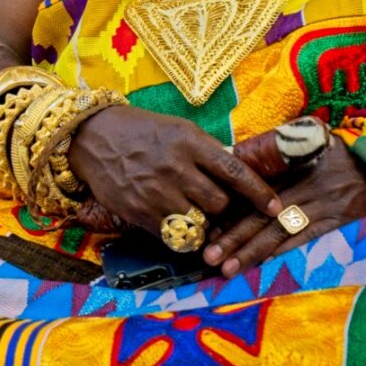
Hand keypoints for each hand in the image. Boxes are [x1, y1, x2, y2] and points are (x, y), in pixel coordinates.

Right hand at [68, 105, 283, 237]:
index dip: (259, 193)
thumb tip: (240, 175)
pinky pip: (173, 235)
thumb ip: (207, 153)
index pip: (235, 172)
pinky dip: (180, 234)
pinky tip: (174, 222)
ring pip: (199, 223)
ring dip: (203, 224)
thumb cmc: (140, 130)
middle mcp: (175, 168)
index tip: (274, 207)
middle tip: (215, 204)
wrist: (91, 137)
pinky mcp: (139, 212)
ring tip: (194, 214)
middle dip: (223, 207)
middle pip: (220, 204)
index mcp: (190, 143)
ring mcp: (156, 193)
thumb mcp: (178, 129)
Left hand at [203, 141, 365, 276]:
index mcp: (290, 166)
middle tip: (207, 256)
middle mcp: (303, 186)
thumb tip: (237, 156)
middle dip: (231, 238)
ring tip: (227, 269)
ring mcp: (322, 206)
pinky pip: (306, 240)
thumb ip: (276, 151)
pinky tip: (263, 267)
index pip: (251, 191)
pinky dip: (283, 254)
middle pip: (260, 215)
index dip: (228, 211)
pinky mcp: (339, 222)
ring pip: (278, 231)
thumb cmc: (340, 156)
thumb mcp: (309, 143)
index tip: (206, 227)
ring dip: (251, 253)